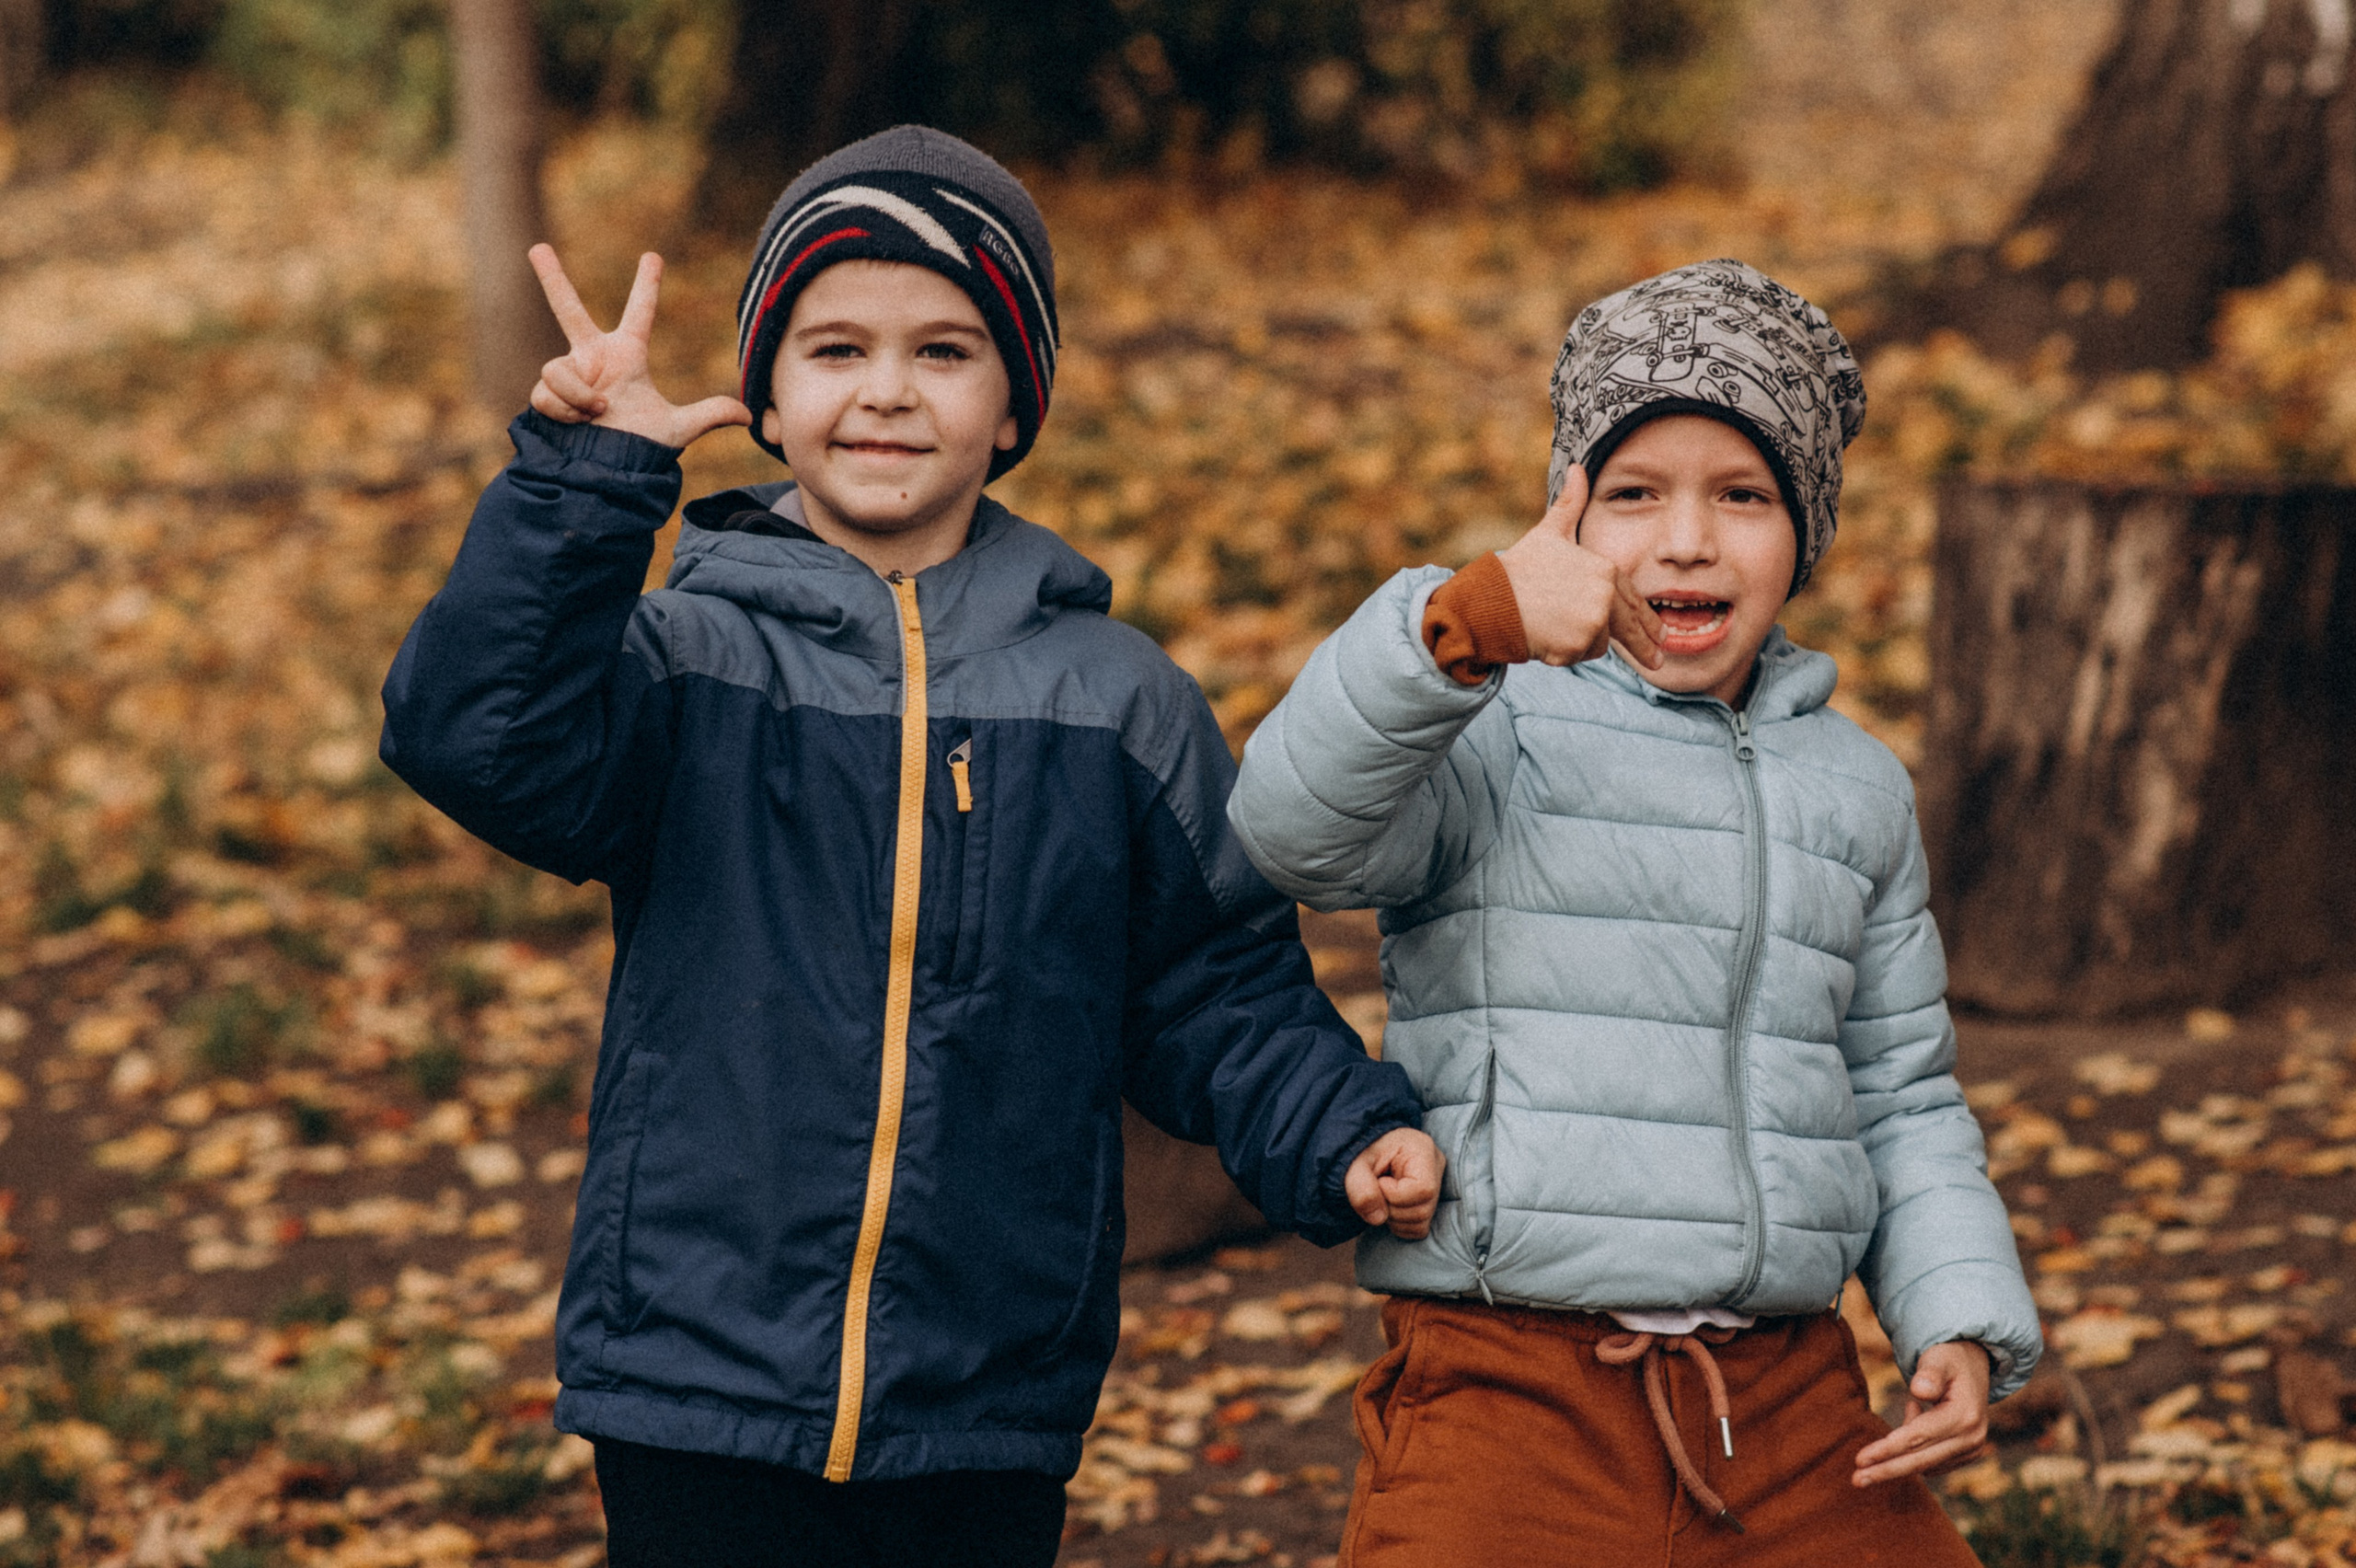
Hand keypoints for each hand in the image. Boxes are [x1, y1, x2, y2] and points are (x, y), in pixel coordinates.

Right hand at [527, 245, 752, 448]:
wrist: (607, 470)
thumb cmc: (641, 447)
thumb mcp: (678, 429)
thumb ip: (710, 414)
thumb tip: (750, 415)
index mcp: (628, 355)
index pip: (640, 313)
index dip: (647, 286)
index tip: (653, 256)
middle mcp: (594, 357)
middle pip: (568, 309)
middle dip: (551, 278)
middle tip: (537, 247)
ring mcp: (568, 374)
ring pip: (557, 368)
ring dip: (579, 393)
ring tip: (598, 411)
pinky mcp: (546, 392)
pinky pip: (548, 389)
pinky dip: (565, 406)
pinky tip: (577, 421)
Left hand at [1345, 1128, 1444, 1239]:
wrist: (1363, 1149)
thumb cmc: (1360, 1150)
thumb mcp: (1354, 1164)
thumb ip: (1360, 1187)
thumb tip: (1377, 1219)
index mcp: (1422, 1150)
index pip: (1423, 1188)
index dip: (1395, 1195)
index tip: (1378, 1182)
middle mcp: (1435, 1168)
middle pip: (1422, 1210)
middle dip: (1390, 1209)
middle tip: (1375, 1192)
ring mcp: (1435, 1187)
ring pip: (1421, 1223)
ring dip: (1392, 1219)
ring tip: (1379, 1198)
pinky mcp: (1428, 1203)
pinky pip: (1418, 1229)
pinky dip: (1398, 1225)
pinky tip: (1386, 1206)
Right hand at [1493, 466, 1663, 668]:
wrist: (1491, 598)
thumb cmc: (1521, 566)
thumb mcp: (1550, 532)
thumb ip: (1571, 504)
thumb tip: (1578, 468)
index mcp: (1604, 570)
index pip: (1633, 599)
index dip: (1647, 619)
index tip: (1661, 634)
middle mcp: (1604, 597)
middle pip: (1630, 627)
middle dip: (1646, 646)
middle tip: (1658, 660)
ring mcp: (1591, 623)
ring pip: (1601, 643)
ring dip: (1585, 642)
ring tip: (1558, 627)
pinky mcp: (1575, 646)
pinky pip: (1581, 656)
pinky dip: (1568, 653)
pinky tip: (1549, 639)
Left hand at [1853, 1341, 1992, 1486]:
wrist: (1972, 1367)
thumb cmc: (1948, 1359)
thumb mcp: (1939, 1358)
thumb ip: (1929, 1373)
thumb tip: (1919, 1391)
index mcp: (1965, 1416)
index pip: (1918, 1438)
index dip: (1887, 1449)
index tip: (1859, 1459)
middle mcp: (1972, 1439)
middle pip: (1921, 1461)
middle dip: (1886, 1470)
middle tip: (1855, 1480)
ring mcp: (1971, 1450)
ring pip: (1924, 1465)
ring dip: (1895, 1460)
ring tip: (1881, 1438)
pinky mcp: (1965, 1455)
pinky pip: (1931, 1461)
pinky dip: (1912, 1449)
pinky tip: (1912, 1418)